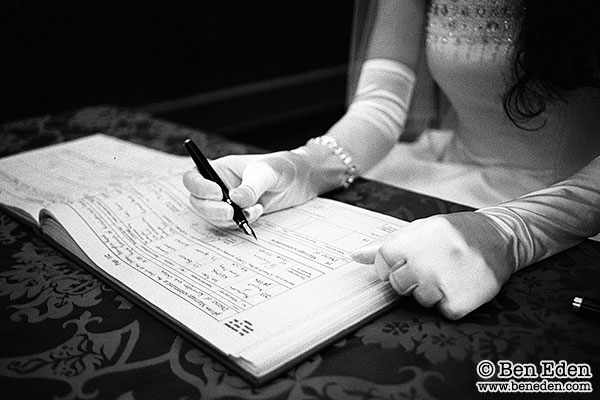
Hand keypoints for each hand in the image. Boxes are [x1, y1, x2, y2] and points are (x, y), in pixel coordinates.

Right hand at [182, 150, 322, 227]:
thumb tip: (234, 200)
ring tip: (252, 210)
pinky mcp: (240, 215)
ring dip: (228, 219)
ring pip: (213, 216)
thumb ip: (251, 186)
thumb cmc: (281, 167)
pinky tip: (258, 211)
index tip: (218, 193)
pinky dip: (242, 223)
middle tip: (230, 212)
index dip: (199, 187)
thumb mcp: (267, 173)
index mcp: (219, 169)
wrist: (300, 180)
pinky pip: (231, 225)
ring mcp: (228, 203)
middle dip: (211, 209)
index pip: (194, 178)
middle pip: (198, 202)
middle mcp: (219, 186)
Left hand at [351, 212, 514, 318]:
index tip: (408, 258)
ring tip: (449, 272)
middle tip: (432, 265)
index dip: (393, 263)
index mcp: (414, 239)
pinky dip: (451, 302)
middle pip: (398, 283)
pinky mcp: (462, 302)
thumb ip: (385, 244)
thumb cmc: (452, 233)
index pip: (383, 262)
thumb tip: (354, 256)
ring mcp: (445, 282)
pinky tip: (461, 284)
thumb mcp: (419, 229)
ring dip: (432, 291)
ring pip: (420, 299)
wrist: (499, 237)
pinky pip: (443, 311)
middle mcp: (427, 260)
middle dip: (411, 278)